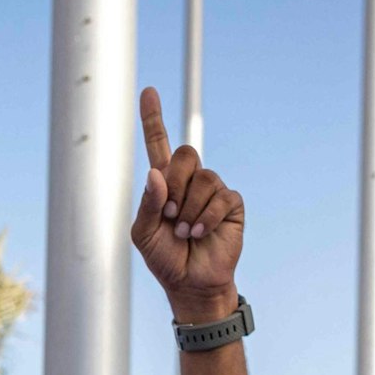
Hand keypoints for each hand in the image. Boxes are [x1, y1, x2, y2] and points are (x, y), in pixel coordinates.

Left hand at [130, 87, 242, 320]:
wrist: (190, 283)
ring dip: (189, 209)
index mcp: (164, 183)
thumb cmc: (164, 258)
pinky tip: (200, 234)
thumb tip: (156, 173)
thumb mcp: (143, 234)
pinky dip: (205, 218)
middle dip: (174, 185)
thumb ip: (147, 203)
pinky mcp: (231, 203)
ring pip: (204, 177)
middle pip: (185, 154)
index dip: (153, 118)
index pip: (158, 144)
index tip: (148, 91)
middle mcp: (189, 181)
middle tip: (170, 214)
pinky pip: (221, 196)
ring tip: (185, 231)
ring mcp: (212, 190)